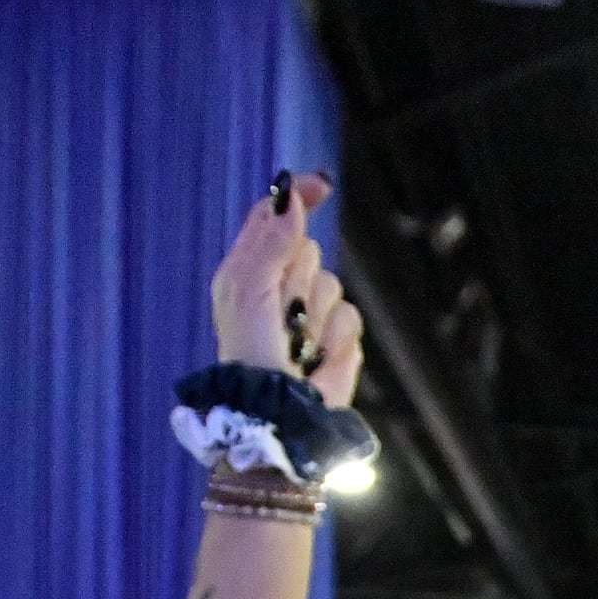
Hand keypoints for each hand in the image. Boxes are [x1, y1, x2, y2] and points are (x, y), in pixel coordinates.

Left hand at [210, 173, 365, 410]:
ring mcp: (311, 312)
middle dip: (299, 278)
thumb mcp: (247, 290)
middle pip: (308, 249)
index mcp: (249, 267)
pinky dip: (335, 341)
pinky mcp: (336, 339)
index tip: (322, 186)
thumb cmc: (250, 354)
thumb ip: (268, 243)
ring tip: (296, 344)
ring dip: (315, 316)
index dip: (297, 198)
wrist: (277, 412)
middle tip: (282, 311)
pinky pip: (350, 319)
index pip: (275, 216)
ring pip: (332, 284)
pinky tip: (316, 360)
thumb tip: (292, 200)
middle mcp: (280, 285)